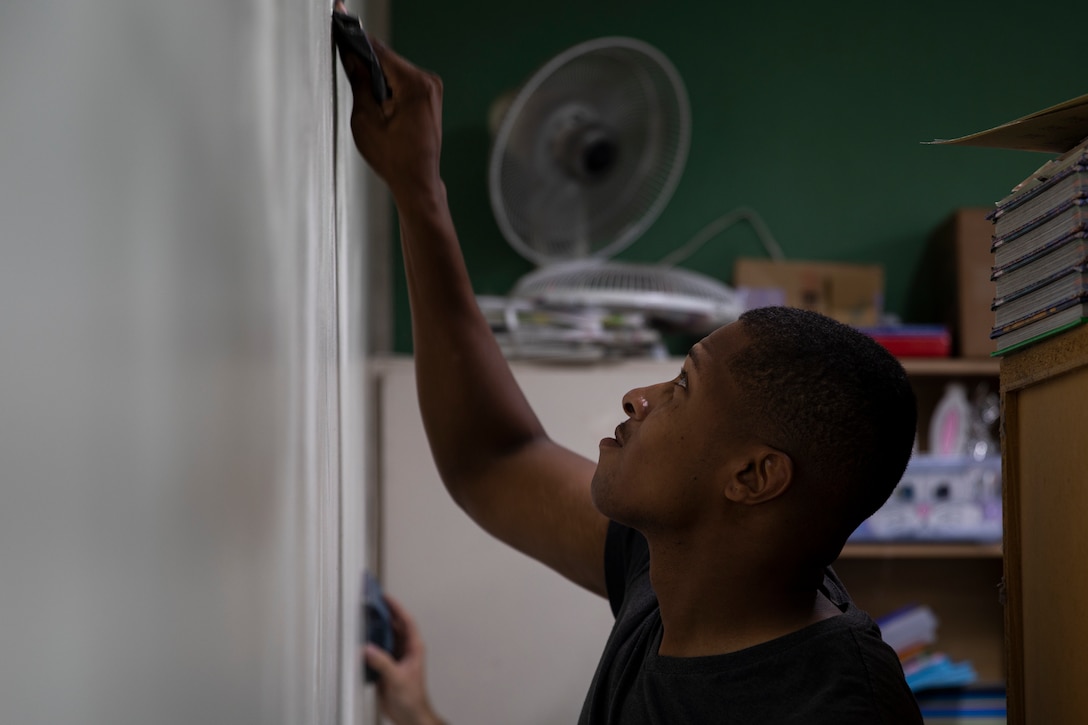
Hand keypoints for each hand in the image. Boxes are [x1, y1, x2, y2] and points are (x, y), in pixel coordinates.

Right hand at [335, 3, 443, 202]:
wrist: (417, 182)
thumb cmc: (394, 159)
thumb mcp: (364, 119)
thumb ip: (358, 82)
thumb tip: (351, 57)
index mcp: (414, 85)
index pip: (379, 50)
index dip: (356, 38)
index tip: (341, 21)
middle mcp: (428, 83)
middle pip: (387, 60)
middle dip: (366, 64)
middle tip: (348, 71)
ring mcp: (432, 90)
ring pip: (395, 71)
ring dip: (378, 78)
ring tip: (367, 102)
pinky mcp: (430, 98)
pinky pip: (403, 83)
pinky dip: (388, 87)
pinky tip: (379, 104)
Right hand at [364, 594, 446, 724]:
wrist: (409, 716)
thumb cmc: (412, 698)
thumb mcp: (397, 678)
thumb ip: (382, 663)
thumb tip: (368, 649)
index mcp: (414, 648)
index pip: (406, 622)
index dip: (397, 608)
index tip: (386, 597)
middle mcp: (405, 650)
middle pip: (394, 626)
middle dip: (384, 614)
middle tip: (371, 602)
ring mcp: (396, 658)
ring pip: (385, 637)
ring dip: (376, 628)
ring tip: (364, 616)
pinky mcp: (387, 667)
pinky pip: (377, 650)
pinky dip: (370, 644)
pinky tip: (360, 640)